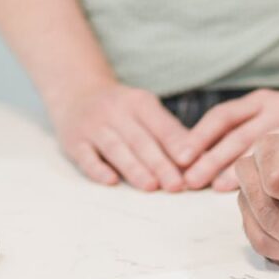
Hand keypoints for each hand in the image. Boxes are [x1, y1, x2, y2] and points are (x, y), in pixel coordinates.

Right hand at [50, 83, 189, 191]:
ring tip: (151, 187)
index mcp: (139, 102)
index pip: (161, 124)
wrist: (76, 92)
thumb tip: (204, 159)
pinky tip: (111, 181)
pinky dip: (97, 169)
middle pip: (140, 140)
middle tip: (177, 185)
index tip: (192, 162)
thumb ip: (171, 134)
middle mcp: (115, 111)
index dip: (176, 143)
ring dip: (134, 168)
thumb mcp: (146, 111)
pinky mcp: (74, 142)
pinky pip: (86, 157)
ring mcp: (93, 126)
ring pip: (116, 149)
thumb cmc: (122, 111)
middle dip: (160, 164)